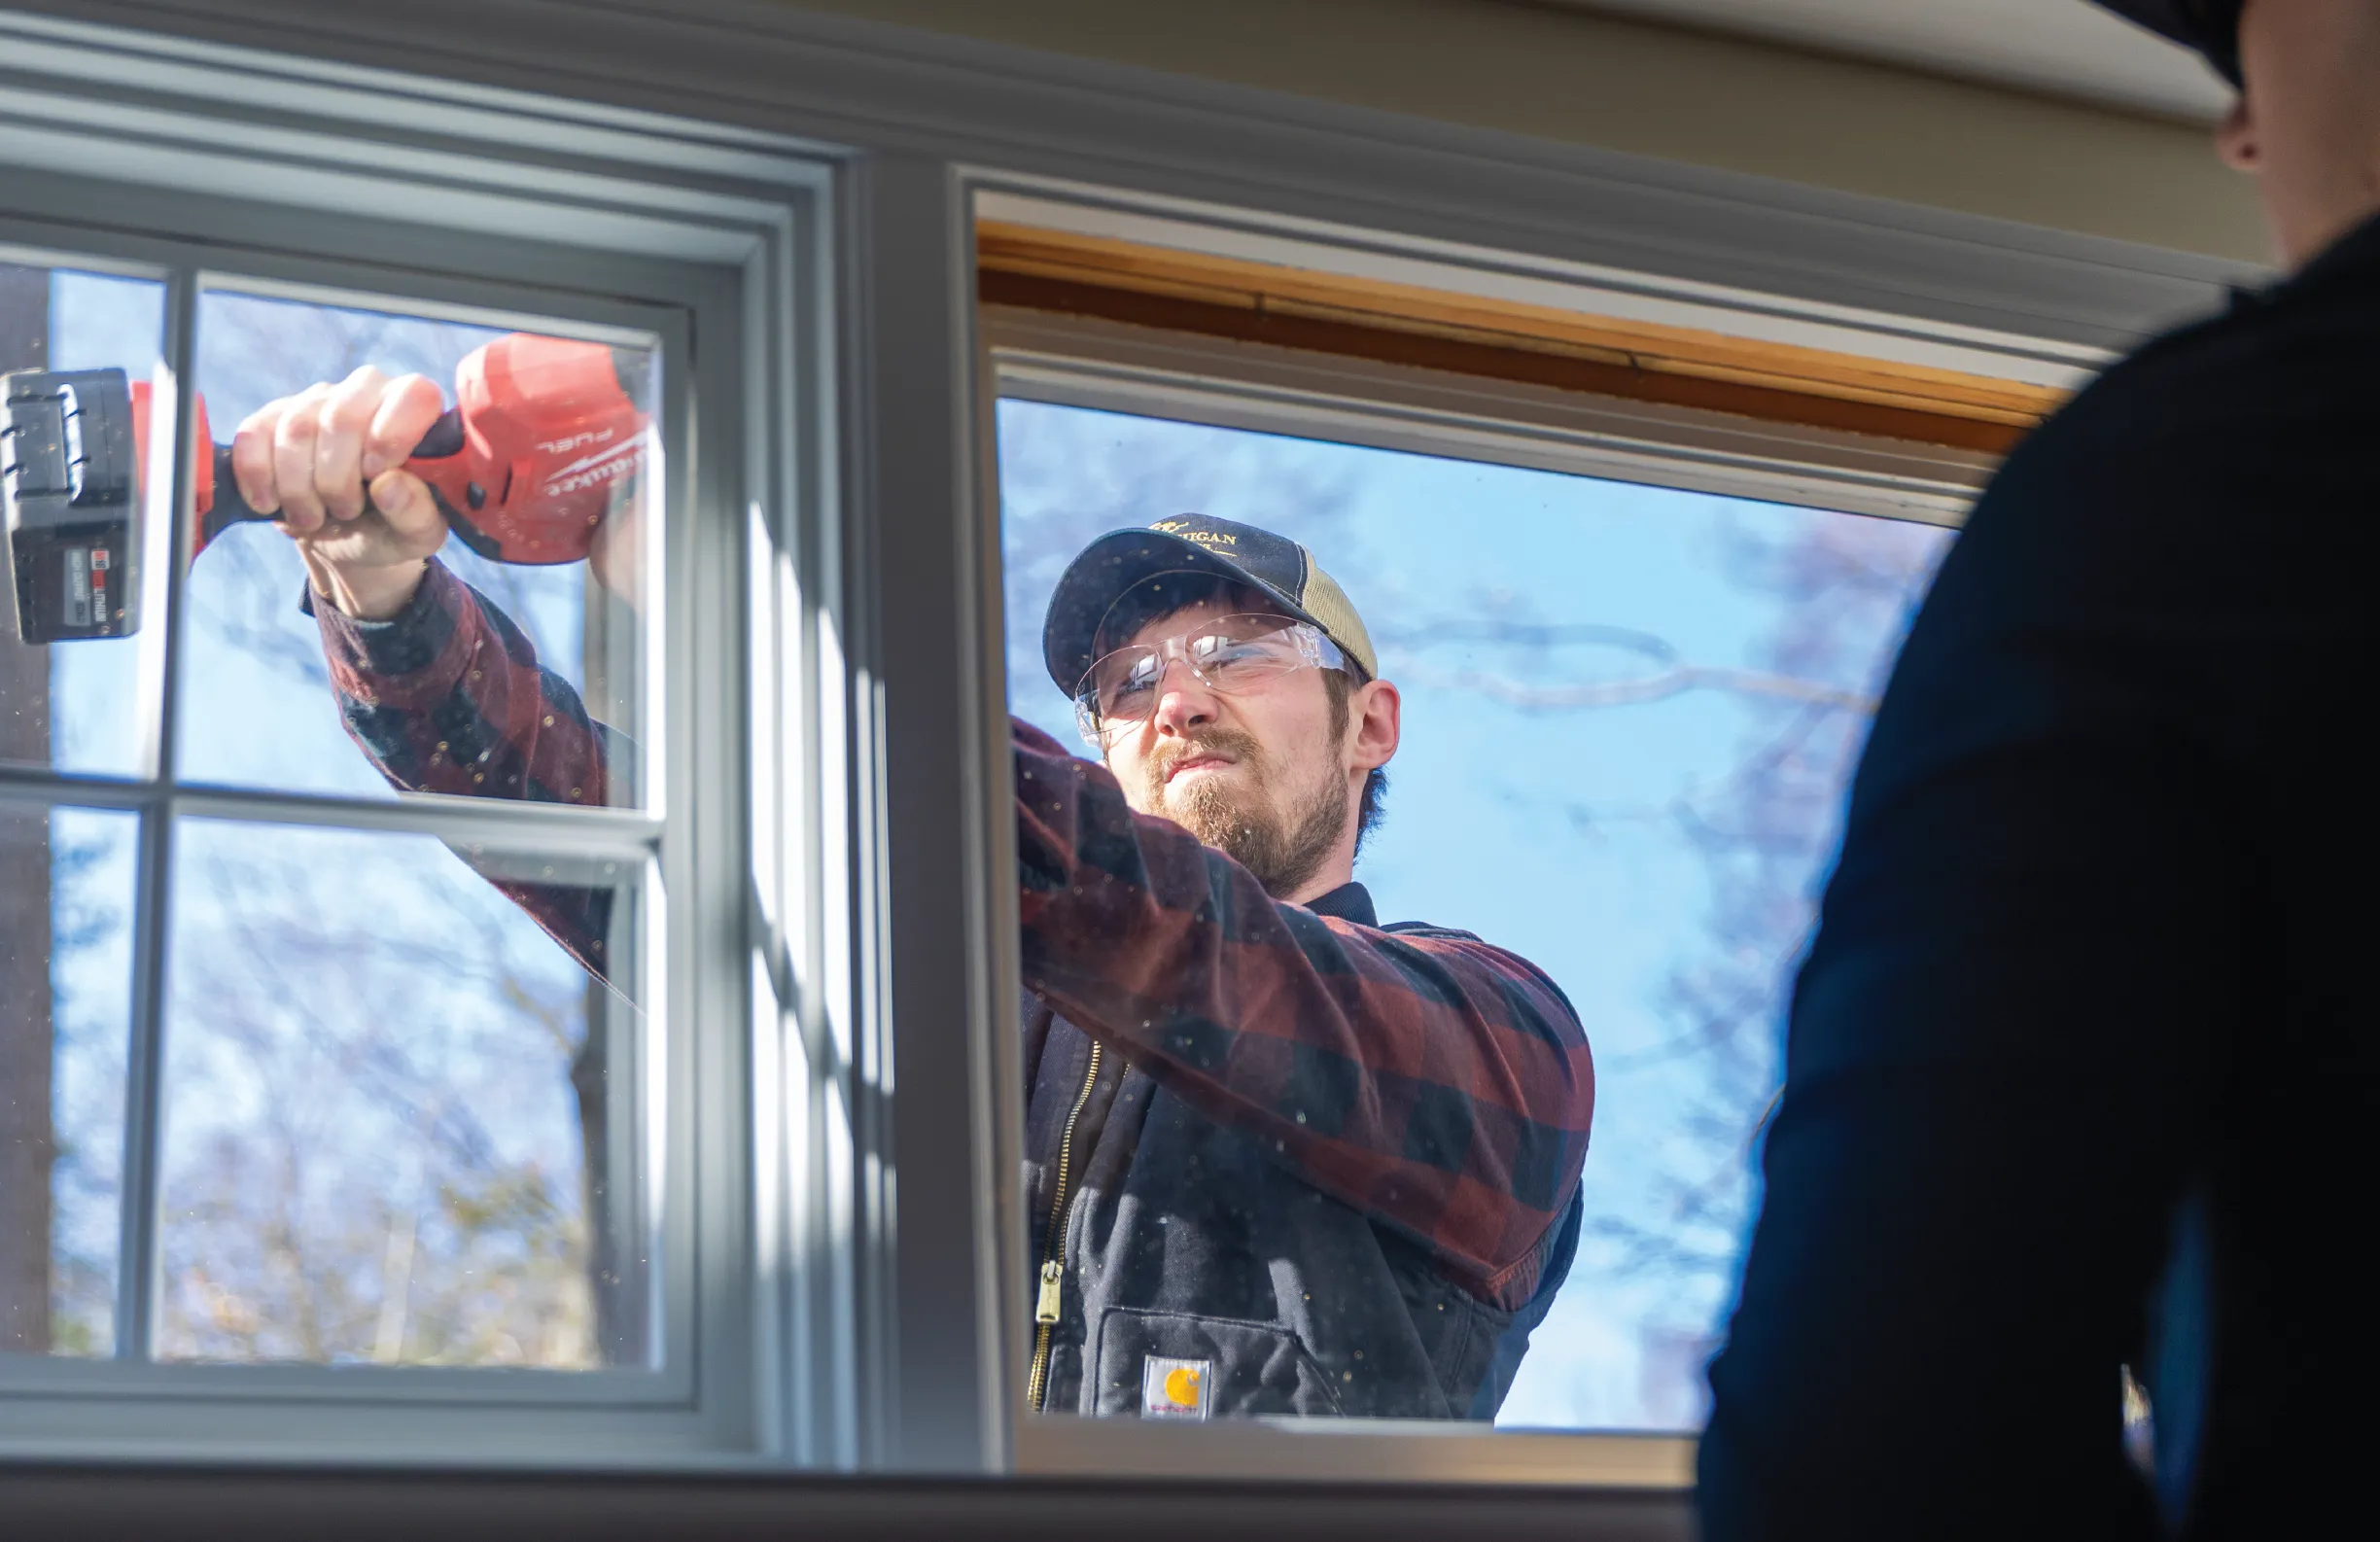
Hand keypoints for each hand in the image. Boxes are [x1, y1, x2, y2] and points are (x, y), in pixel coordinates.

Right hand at [230, 366, 447, 620]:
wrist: (344, 541)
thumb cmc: (391, 529)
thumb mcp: (414, 535)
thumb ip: (414, 513)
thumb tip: (388, 484)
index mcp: (416, 413)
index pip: (414, 394)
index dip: (392, 436)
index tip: (375, 477)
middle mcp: (367, 393)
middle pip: (343, 416)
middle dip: (337, 478)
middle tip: (344, 511)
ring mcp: (315, 401)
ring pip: (296, 428)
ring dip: (299, 488)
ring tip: (313, 518)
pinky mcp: (270, 418)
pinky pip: (252, 435)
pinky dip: (258, 476)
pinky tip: (269, 503)